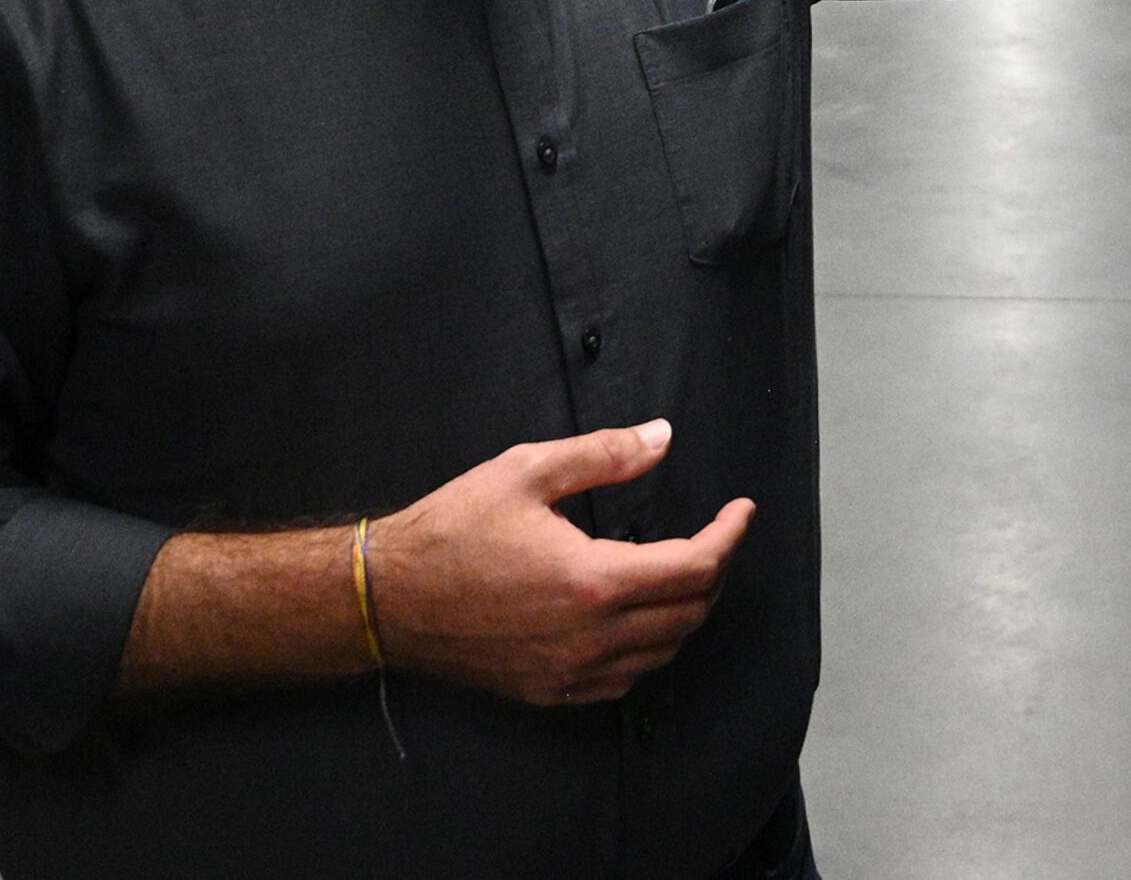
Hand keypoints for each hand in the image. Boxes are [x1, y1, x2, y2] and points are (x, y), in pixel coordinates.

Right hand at [369, 419, 756, 707]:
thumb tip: (661, 437)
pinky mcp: (552, 692)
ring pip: (664, 651)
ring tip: (685, 568)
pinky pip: (626, 678)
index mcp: (593, 582)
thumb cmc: (452, 530)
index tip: (740, 510)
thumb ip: (604, 454)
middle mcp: (591, 638)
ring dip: (687, 610)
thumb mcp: (527, 470)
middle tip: (715, 534)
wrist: (389, 598)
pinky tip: (639, 616)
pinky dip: (650, 647)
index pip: (696, 568)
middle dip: (715, 570)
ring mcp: (572, 673)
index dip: (729, 536)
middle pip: (690, 613)